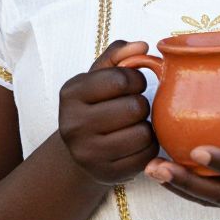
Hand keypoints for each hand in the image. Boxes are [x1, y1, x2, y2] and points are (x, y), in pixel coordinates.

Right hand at [58, 40, 159, 184]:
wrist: (80, 149)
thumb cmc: (95, 105)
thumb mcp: (99, 76)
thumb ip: (118, 55)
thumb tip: (142, 45)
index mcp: (70, 94)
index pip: (120, 79)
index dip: (136, 79)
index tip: (133, 84)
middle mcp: (73, 125)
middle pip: (134, 108)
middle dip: (141, 104)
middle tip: (134, 107)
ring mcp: (88, 153)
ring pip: (142, 133)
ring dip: (146, 126)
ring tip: (134, 124)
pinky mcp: (106, 174)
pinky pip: (146, 155)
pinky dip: (148, 146)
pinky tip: (136, 142)